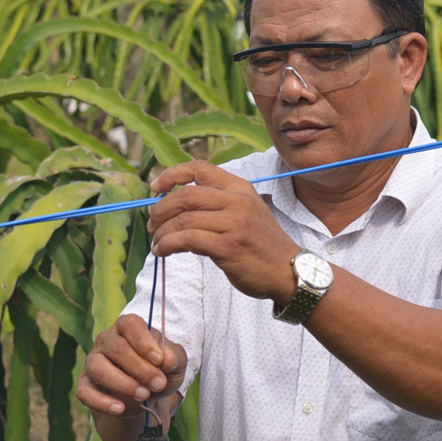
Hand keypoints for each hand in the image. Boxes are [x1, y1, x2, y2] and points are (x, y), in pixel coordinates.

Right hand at [77, 314, 186, 416]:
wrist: (147, 395)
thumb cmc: (160, 370)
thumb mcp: (175, 363)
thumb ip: (175, 358)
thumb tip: (167, 360)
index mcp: (127, 327)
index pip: (130, 325)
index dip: (143, 341)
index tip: (158, 360)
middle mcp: (106, 341)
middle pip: (116, 348)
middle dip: (140, 369)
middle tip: (158, 384)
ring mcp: (93, 362)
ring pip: (98, 368)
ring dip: (122, 384)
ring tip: (143, 395)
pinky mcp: (86, 385)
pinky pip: (85, 392)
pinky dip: (102, 402)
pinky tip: (120, 408)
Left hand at [148, 160, 299, 302]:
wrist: (289, 271)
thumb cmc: (260, 243)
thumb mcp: (246, 210)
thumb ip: (218, 202)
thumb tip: (173, 201)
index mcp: (239, 187)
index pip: (199, 169)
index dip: (171, 175)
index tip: (155, 189)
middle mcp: (237, 201)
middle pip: (185, 195)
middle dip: (160, 210)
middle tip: (152, 223)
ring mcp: (234, 224)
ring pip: (183, 219)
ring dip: (162, 232)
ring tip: (157, 242)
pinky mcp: (229, 247)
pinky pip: (188, 240)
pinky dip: (168, 245)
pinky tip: (163, 251)